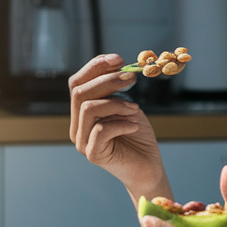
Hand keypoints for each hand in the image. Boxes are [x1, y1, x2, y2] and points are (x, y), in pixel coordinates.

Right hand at [69, 54, 169, 200]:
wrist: (149, 167)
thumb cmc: (138, 136)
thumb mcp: (127, 105)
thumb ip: (116, 90)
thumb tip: (116, 66)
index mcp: (81, 113)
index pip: (77, 83)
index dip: (95, 67)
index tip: (119, 59)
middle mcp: (77, 126)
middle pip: (79, 92)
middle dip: (107, 80)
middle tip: (131, 78)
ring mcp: (82, 141)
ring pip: (88, 108)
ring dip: (115, 103)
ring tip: (135, 109)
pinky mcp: (92, 154)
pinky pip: (101, 129)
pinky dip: (121, 123)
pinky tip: (134, 126)